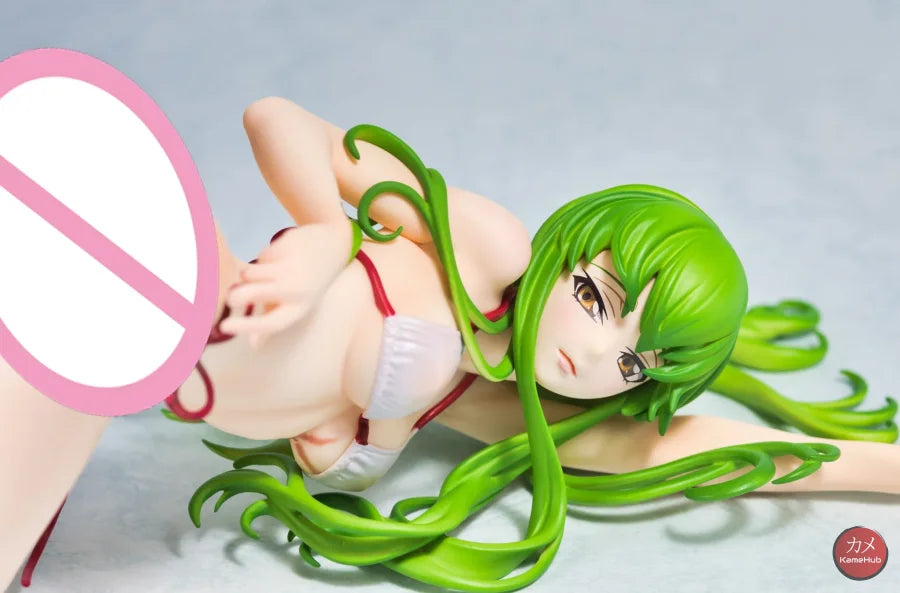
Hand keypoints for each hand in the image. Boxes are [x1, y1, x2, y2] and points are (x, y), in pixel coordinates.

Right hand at [218, 223, 350, 345]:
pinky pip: (260, 257)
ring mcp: (291, 267)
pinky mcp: (286, 247)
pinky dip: (264, 259)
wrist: (333, 244)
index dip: (247, 327)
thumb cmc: (309, 281)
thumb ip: (273, 319)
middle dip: (235, 296)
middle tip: (231, 297)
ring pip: (250, 273)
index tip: (224, 327)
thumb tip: (253, 345)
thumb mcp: (298, 303)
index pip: (271, 323)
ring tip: (263, 274)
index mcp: (300, 309)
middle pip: (252, 293)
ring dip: (249, 275)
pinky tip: (279, 257)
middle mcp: (297, 290)